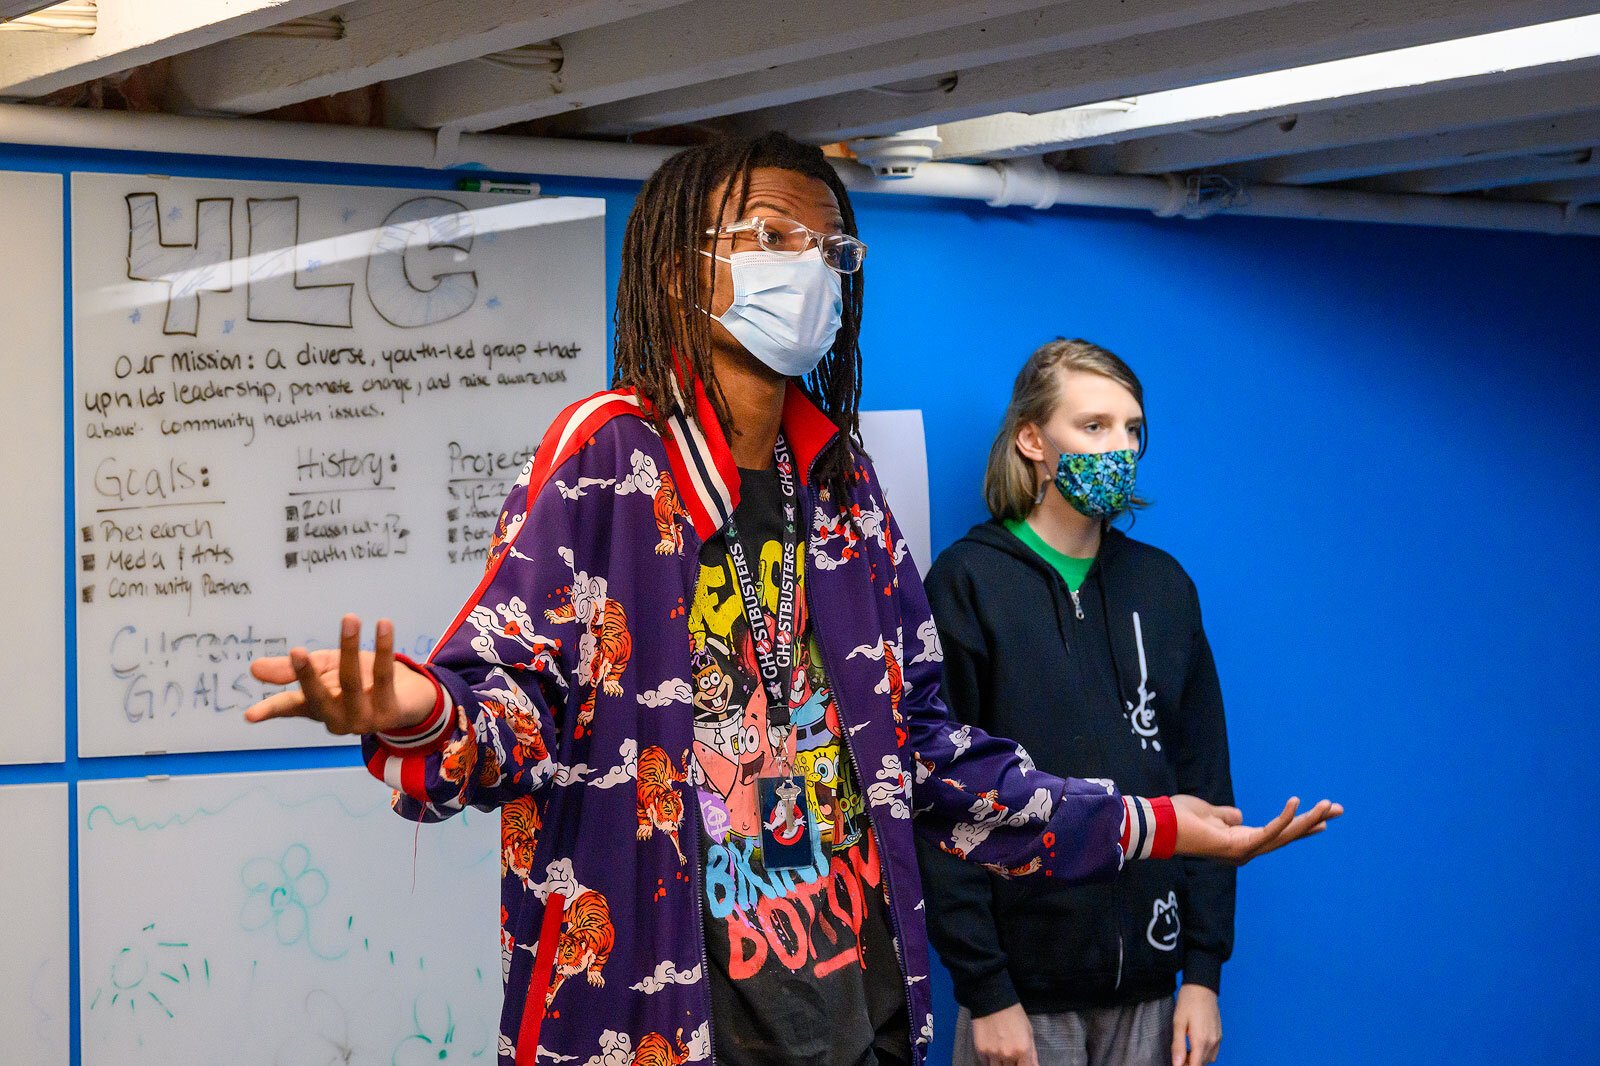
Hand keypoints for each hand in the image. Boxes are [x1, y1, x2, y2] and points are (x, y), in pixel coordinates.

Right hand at [244, 614, 436, 735]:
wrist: (410, 697)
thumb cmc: (361, 680)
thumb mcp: (326, 669)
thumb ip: (295, 668)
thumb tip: (254, 669)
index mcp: (318, 708)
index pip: (290, 707)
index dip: (270, 710)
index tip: (249, 716)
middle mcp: (338, 720)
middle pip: (319, 698)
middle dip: (308, 676)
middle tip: (296, 652)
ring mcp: (365, 719)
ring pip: (352, 683)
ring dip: (350, 649)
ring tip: (350, 618)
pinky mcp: (391, 712)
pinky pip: (385, 675)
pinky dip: (384, 648)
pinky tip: (383, 623)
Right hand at [970, 1003, 1037, 1065]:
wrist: (992, 1000)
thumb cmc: (1014, 1014)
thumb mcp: (1028, 1032)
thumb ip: (1032, 1053)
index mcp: (1023, 1050)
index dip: (1024, 1065)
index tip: (1022, 1061)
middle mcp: (1008, 1055)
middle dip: (1013, 1063)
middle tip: (1012, 1053)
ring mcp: (993, 1053)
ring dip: (1001, 1063)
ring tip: (1002, 1050)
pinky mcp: (981, 1050)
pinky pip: (986, 1061)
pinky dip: (990, 1058)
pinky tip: (993, 1048)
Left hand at [1172, 794, 1342, 864]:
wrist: (1163, 825)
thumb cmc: (1181, 819)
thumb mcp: (1210, 813)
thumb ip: (1227, 817)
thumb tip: (1239, 816)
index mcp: (1242, 842)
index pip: (1278, 833)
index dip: (1299, 825)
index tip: (1323, 819)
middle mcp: (1247, 849)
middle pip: (1288, 835)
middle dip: (1314, 821)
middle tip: (1338, 809)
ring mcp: (1245, 850)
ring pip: (1286, 835)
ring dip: (1309, 820)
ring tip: (1329, 805)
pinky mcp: (1241, 845)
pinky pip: (1269, 831)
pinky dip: (1284, 818)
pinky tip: (1297, 803)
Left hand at [1172, 984, 1220, 1065]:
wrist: (1202, 986)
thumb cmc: (1188, 1002)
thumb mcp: (1178, 1023)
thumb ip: (1178, 1046)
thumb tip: (1177, 1064)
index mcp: (1201, 1041)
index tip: (1176, 1063)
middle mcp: (1212, 1042)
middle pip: (1202, 1064)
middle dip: (1190, 1064)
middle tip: (1177, 1055)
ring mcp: (1218, 1038)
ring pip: (1208, 1059)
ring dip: (1197, 1059)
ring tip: (1185, 1050)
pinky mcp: (1219, 1034)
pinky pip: (1213, 1051)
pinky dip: (1204, 1053)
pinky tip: (1195, 1045)